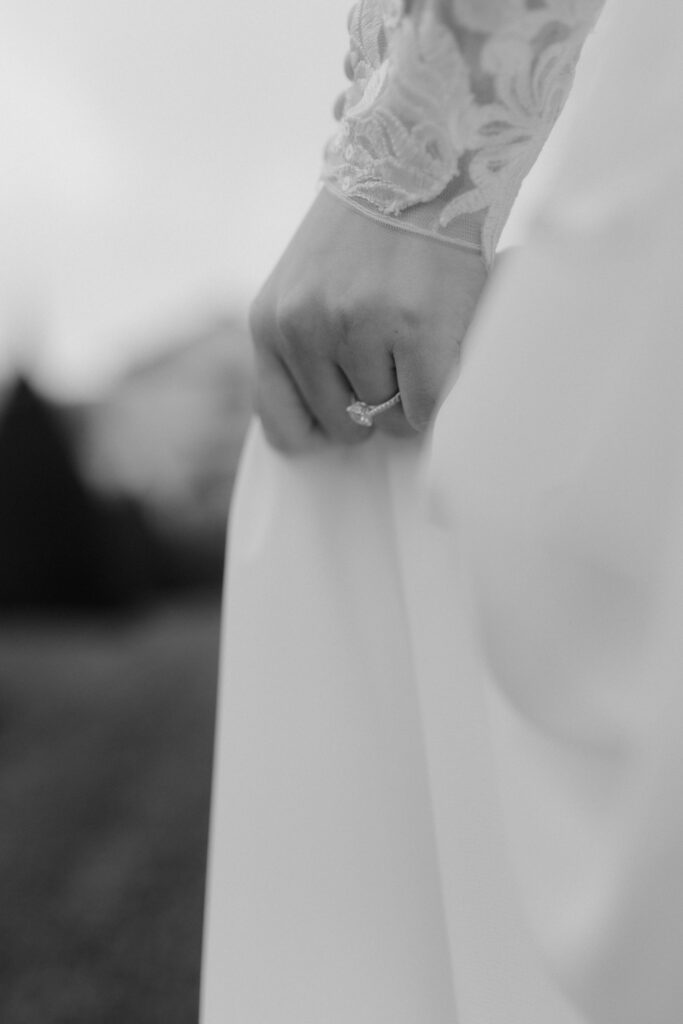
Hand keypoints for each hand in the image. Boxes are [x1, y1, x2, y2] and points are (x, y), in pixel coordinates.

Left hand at [249, 187, 488, 453]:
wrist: (421, 159)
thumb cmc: (369, 232)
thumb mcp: (307, 285)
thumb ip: (303, 348)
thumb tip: (338, 422)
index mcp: (269, 321)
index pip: (282, 425)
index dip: (319, 429)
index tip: (346, 413)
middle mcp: (304, 328)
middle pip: (343, 427)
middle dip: (371, 409)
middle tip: (394, 362)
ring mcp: (358, 329)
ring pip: (387, 419)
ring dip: (408, 396)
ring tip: (417, 341)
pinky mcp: (415, 329)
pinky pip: (425, 409)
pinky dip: (438, 397)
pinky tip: (441, 353)